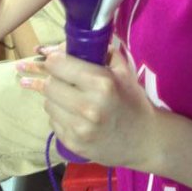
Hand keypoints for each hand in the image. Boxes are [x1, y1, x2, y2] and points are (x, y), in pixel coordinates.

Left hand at [17, 47, 160, 170]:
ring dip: (55, 97)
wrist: (143, 140)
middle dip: (54, 78)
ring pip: (48, 104)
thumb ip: (96, 51)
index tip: (57, 58)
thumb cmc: (132, 99)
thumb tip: (60, 46)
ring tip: (71, 96)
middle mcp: (87, 106)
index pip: (58, 64)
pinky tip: (74, 114)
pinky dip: (59, 115)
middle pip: (49, 84)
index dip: (54, 59)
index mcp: (101, 83)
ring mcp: (78, 129)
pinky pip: (53, 122)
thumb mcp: (122, 70)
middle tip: (65, 78)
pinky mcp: (72, 144)